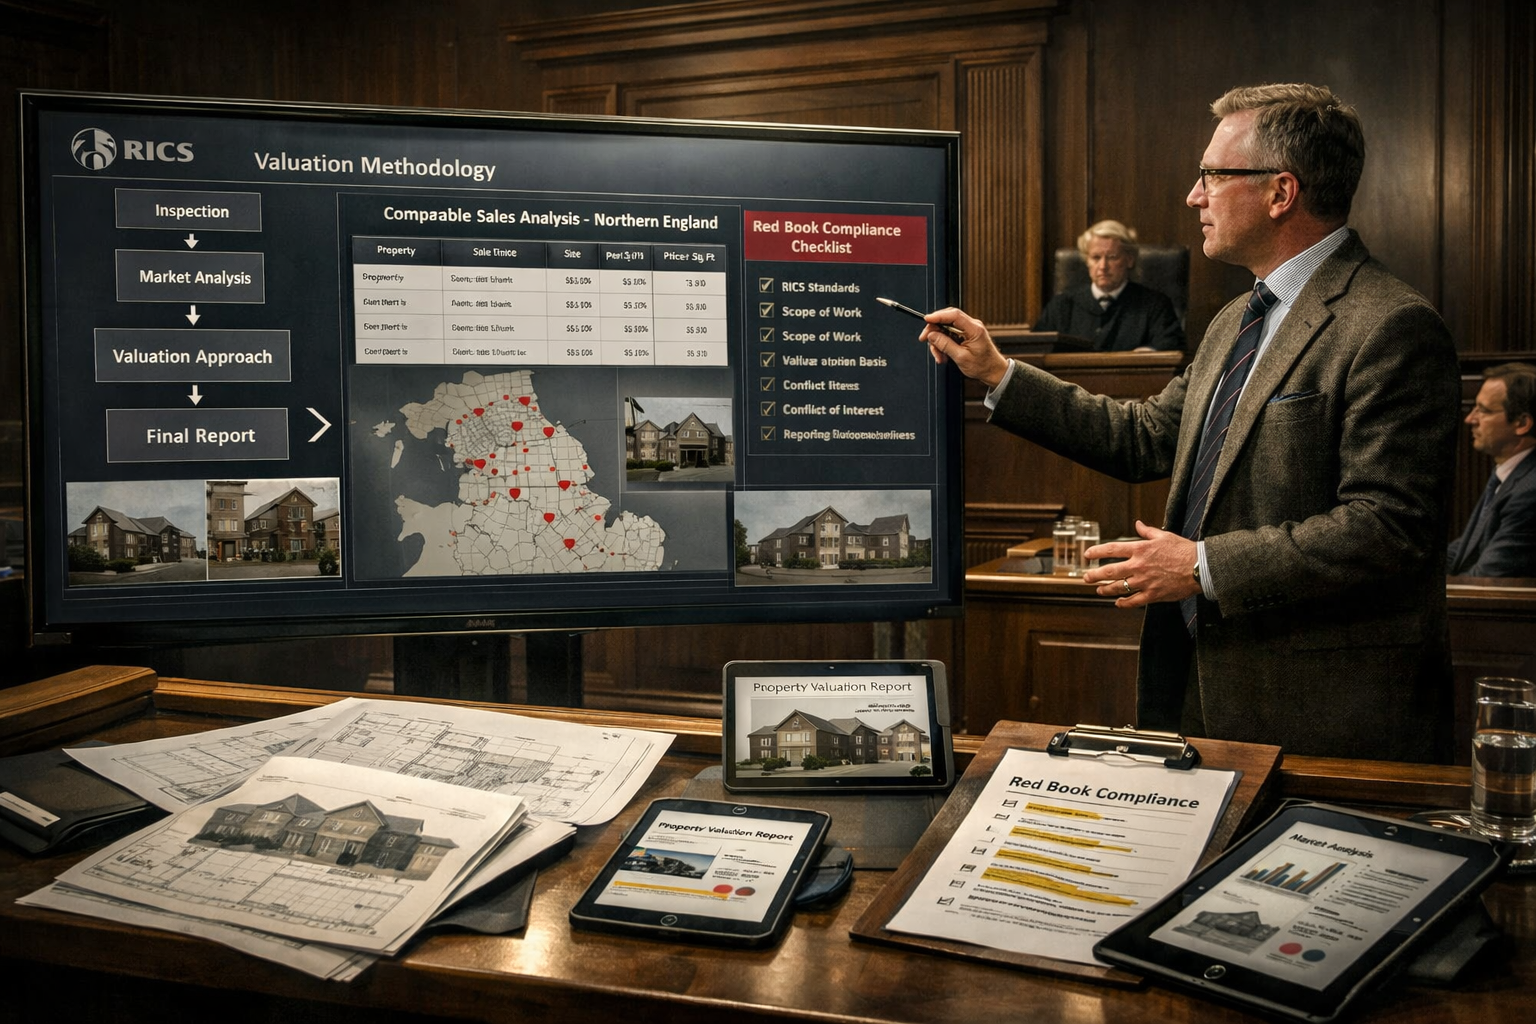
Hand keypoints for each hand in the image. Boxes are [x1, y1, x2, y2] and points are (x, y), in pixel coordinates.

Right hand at [920, 307, 1010, 388]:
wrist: (992, 371)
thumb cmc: (982, 365)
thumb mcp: (961, 357)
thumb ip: (945, 345)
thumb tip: (932, 335)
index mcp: (974, 329)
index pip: (954, 315)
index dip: (938, 315)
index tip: (926, 319)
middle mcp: (972, 325)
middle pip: (947, 319)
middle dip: (934, 329)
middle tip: (924, 340)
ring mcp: (968, 329)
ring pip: (946, 328)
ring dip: (938, 342)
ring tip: (939, 357)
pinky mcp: (965, 334)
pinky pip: (949, 334)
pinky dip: (943, 344)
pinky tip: (943, 355)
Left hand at [1080, 520, 1201, 607]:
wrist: (1199, 567)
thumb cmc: (1183, 550)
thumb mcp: (1164, 536)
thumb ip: (1147, 531)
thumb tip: (1138, 524)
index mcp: (1140, 549)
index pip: (1112, 549)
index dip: (1097, 552)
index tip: (1087, 555)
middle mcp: (1139, 566)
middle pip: (1109, 571)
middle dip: (1094, 575)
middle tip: (1086, 577)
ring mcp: (1144, 581)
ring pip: (1118, 587)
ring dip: (1106, 589)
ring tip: (1099, 590)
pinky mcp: (1153, 594)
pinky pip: (1133, 601)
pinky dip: (1123, 603)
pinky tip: (1118, 603)